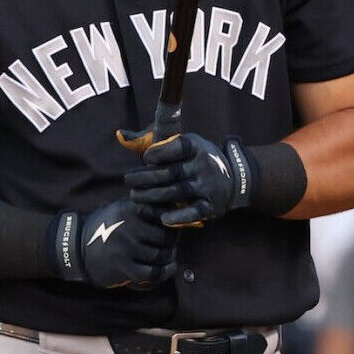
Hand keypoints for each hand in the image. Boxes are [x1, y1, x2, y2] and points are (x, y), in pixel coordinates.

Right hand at [54, 199, 177, 288]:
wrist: (78, 247)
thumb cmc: (108, 226)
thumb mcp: (123, 207)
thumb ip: (146, 205)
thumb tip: (178, 206)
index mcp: (130, 209)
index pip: (164, 213)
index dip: (173, 221)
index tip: (173, 225)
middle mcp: (128, 227)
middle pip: (167, 236)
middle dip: (173, 241)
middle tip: (172, 243)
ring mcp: (125, 248)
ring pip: (161, 255)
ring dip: (170, 257)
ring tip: (169, 255)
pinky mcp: (123, 268)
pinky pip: (153, 273)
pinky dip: (165, 272)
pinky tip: (168, 267)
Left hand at [124, 134, 254, 226]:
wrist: (233, 177)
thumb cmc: (194, 159)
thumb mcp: (180, 144)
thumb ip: (150, 141)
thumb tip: (120, 136)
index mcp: (196, 146)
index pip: (177, 147)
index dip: (158, 153)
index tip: (145, 158)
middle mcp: (203, 165)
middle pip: (172, 172)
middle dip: (146, 177)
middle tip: (128, 181)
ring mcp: (208, 186)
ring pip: (178, 192)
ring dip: (154, 196)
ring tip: (135, 196)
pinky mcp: (210, 205)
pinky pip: (194, 212)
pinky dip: (179, 216)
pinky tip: (163, 218)